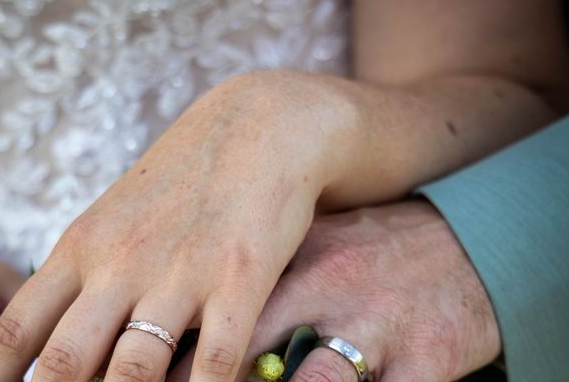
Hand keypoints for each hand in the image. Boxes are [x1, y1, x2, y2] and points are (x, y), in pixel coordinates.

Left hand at [0, 73, 335, 381]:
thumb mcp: (119, 212)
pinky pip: (214, 359)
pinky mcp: (239, 277)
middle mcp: (123, 262)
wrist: (258, 125)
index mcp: (85, 245)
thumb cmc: (185, 173)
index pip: (19, 328)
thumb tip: (58, 332)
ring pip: (133, 372)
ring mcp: (181, 272)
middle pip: (64, 363)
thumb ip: (87, 270)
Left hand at [170, 200, 500, 381]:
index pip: (218, 307)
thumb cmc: (378, 247)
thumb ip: (265, 268)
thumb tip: (195, 301)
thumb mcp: (318, 241)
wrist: (468, 243)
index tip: (141, 372)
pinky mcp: (422, 362)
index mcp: (294, 258)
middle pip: (245, 351)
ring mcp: (374, 328)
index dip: (175, 351)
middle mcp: (327, 289)